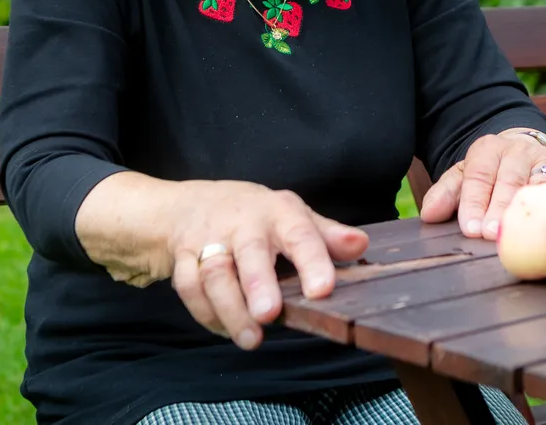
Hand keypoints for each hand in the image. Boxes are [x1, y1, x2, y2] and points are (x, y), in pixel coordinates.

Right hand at [164, 180, 368, 351]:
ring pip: (215, 274)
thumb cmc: (254, 216)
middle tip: (269, 313)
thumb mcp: (292, 216)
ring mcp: (209, 240)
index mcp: (278, 213)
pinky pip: (189, 288)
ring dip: (230, 309)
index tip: (322, 289)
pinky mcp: (184, 258)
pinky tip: (226, 329)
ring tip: (252, 338)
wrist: (188, 206)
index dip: (312, 261)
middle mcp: (243, 224)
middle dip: (257, 283)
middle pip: (248, 252)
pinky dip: (207, 313)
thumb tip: (361, 245)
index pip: (300, 234)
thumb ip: (327, 235)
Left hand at [417, 130, 545, 239]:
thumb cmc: (490, 172)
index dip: (474, 203)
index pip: (478, 176)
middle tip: (493, 235)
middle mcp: (519, 152)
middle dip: (500, 209)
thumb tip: (429, 215)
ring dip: (532, 210)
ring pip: (540, 187)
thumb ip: (445, 194)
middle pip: (509, 181)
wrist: (526, 149)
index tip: (471, 229)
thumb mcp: (463, 175)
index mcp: (488, 149)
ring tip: (524, 234)